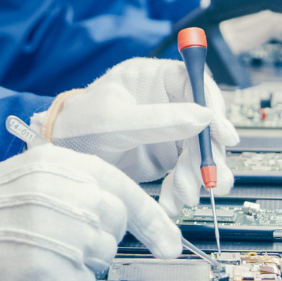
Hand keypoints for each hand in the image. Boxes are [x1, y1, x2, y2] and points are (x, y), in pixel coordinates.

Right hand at [0, 144, 181, 280]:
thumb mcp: (34, 171)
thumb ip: (76, 182)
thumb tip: (117, 209)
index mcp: (64, 164)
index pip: (124, 189)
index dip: (152, 219)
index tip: (170, 242)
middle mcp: (67, 193)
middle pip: (115, 226)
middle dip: (98, 240)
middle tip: (65, 240)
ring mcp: (60, 231)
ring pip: (100, 258)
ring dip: (77, 263)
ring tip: (42, 251)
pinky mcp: (50, 267)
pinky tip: (37, 270)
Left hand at [36, 57, 239, 215]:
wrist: (58, 156)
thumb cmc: (77, 125)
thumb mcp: (115, 121)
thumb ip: (158, 119)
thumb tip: (203, 117)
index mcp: (154, 78)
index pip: (197, 85)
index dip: (215, 109)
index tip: (223, 135)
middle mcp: (167, 102)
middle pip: (204, 124)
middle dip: (206, 155)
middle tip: (205, 181)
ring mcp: (168, 130)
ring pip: (199, 152)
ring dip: (196, 177)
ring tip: (183, 196)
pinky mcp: (164, 156)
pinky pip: (184, 173)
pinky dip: (181, 190)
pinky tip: (171, 202)